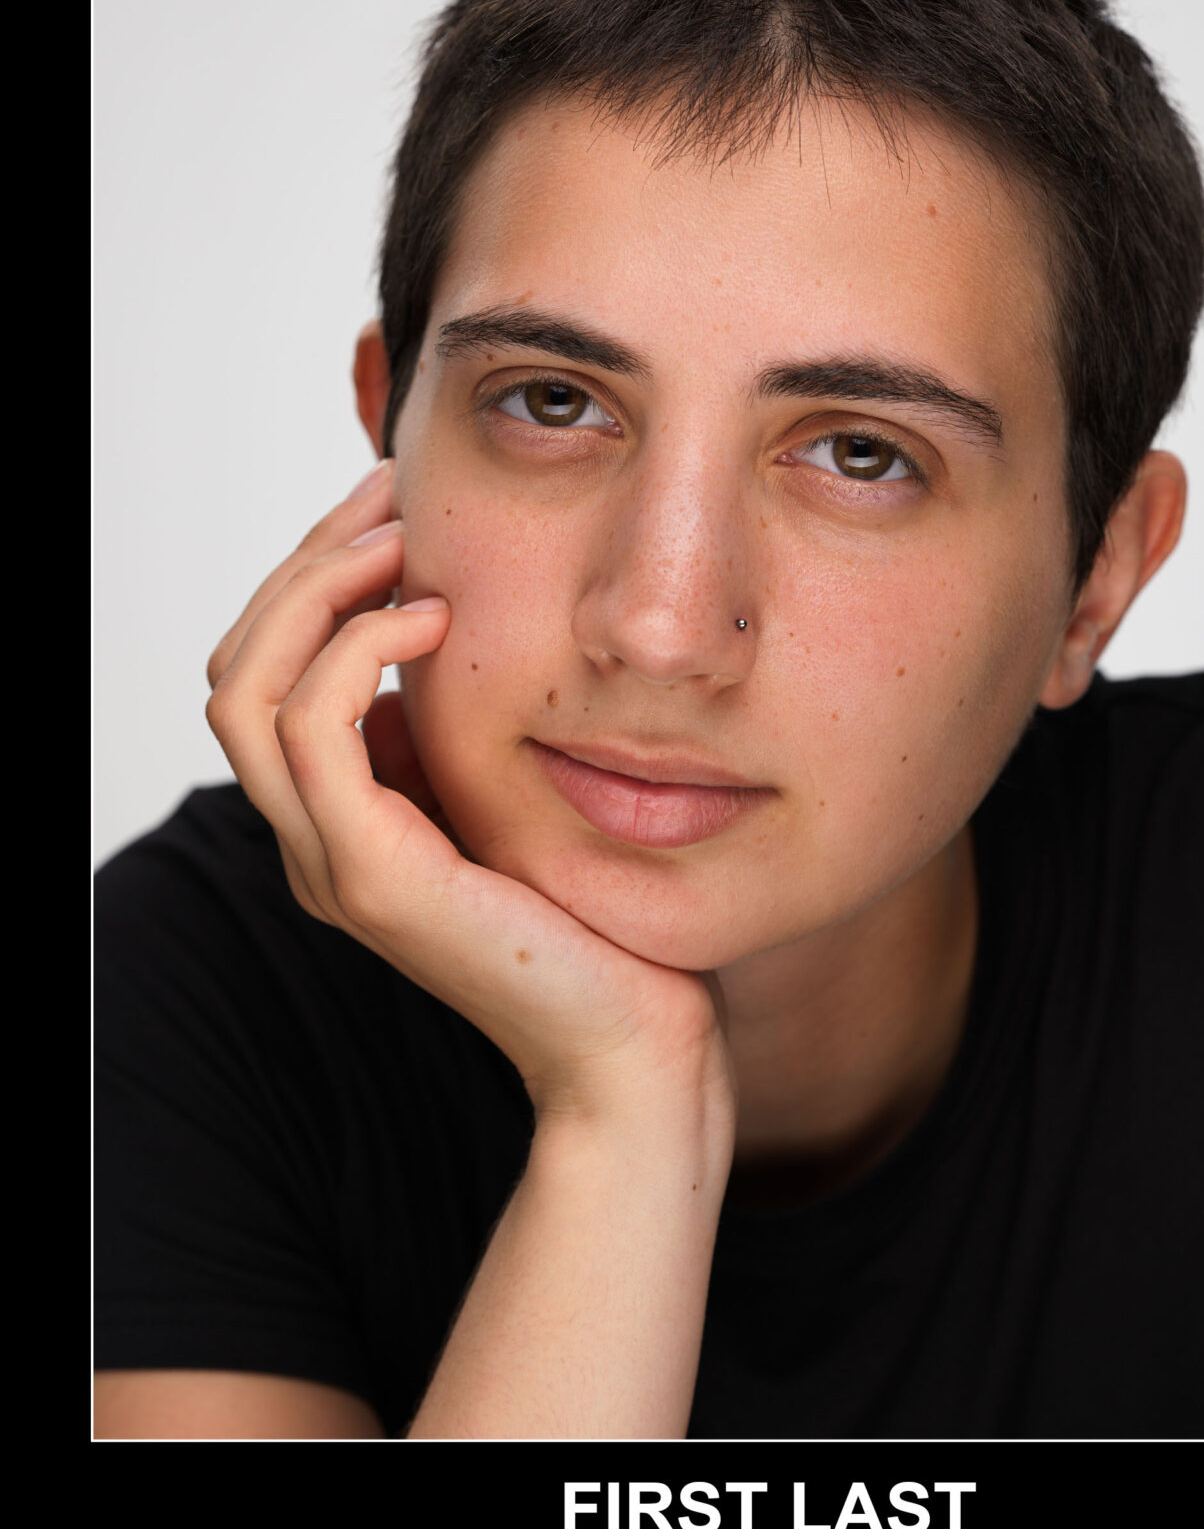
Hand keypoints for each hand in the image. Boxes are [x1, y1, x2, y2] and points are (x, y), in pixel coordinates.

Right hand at [205, 460, 733, 1125]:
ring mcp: (330, 862)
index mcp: (341, 814)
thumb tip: (446, 608)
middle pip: (238, 665)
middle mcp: (314, 838)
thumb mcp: (515, 781)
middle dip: (306, 562)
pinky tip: (432, 616)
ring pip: (246, 687)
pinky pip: (311, 729)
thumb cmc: (599, 904)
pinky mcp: (370, 878)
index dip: (314, 574)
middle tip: (388, 497)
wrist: (639, 1031)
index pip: (266, 669)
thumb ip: (461, 719)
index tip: (392, 506)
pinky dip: (353, 649)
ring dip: (315, 588)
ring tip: (401, 541)